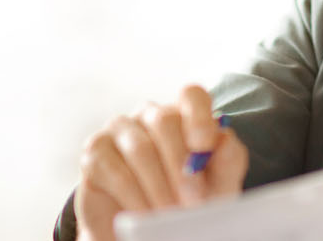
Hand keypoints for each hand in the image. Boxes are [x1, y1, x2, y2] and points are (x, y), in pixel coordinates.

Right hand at [74, 84, 247, 240]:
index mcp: (184, 116)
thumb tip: (225, 137)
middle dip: (181, 165)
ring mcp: (119, 131)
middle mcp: (150, 116)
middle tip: (192, 201)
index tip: (204, 146)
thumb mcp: (216, 186)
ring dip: (159, 187)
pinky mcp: (95, 153)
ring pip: (140, 148)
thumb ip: (227, 161)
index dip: (199, 116)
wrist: (149, 232)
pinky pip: (115, 170)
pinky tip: (143, 216)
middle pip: (165, 121)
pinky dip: (134, 197)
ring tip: (170, 216)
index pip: (192, 96)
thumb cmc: (187, 203)